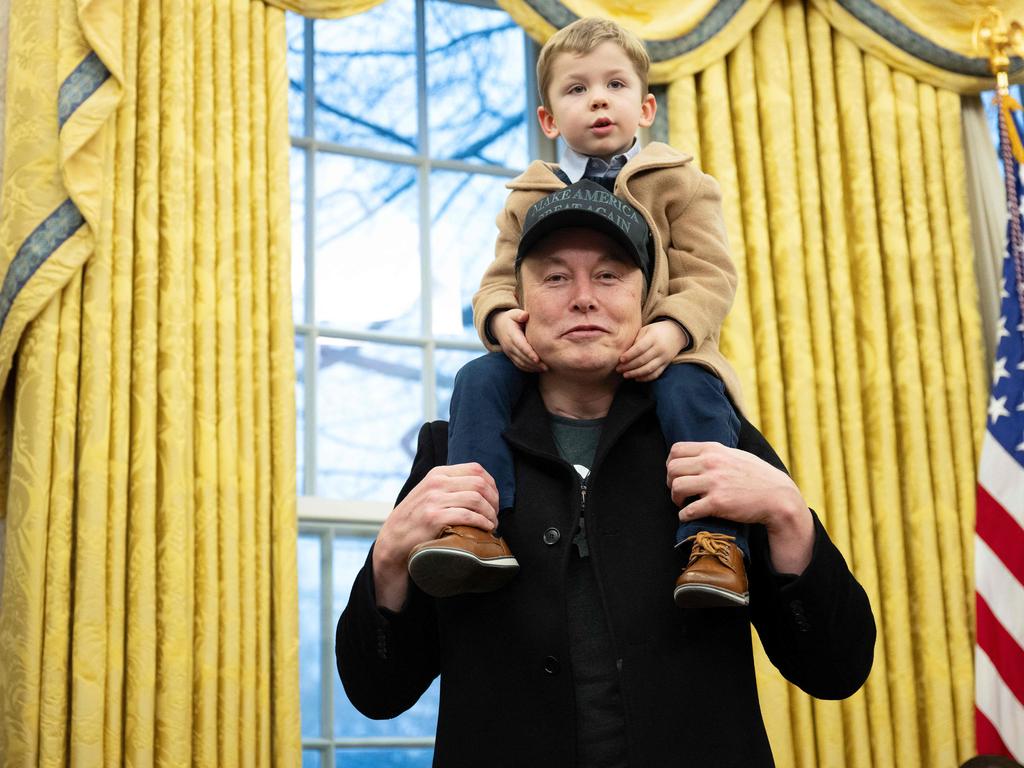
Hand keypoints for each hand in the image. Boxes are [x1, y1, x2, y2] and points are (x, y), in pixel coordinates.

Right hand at [373, 463, 499, 608]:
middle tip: (495, 514)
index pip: (476, 469)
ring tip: (492, 523)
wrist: (394, 539)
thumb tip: (483, 486)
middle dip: (494, 500)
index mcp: (438, 473)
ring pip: (477, 499)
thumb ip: (450, 485)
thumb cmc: (416, 518)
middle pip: (480, 484)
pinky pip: (468, 516)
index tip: (494, 500)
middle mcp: (436, 483)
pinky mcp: (434, 518)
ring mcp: (434, 500)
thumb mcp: (430, 492)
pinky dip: (482, 522)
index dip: (492, 485)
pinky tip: (485, 529)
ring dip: (490, 513)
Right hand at [492, 309, 546, 372]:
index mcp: (511, 335)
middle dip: (534, 363)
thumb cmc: (511, 319)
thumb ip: (519, 315)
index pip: (521, 345)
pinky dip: (528, 369)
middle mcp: (509, 345)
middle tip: (546, 367)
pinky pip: (519, 365)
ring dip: (532, 367)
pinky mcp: (511, 356)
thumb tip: (525, 316)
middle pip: (522, 357)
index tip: (537, 359)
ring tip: (545, 369)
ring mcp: (509, 352)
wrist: (498, 326)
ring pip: (520, 363)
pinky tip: (538, 369)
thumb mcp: (514, 314)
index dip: (529, 353)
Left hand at [617, 321, 687, 381]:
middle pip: (643, 360)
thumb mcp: (646, 330)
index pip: (640, 348)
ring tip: (625, 375)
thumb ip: (636, 340)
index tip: (620, 359)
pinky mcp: (666, 364)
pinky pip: (656, 374)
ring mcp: (664, 358)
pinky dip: (645, 378)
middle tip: (618, 369)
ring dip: (635, 373)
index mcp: (653, 337)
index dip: (629, 355)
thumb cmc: (655, 331)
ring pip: (649, 369)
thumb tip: (623, 353)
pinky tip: (636, 378)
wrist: (676, 333)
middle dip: (629, 366)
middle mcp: (659, 348)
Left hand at [666, 441, 813, 573]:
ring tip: (683, 503)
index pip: (676, 450)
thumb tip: (696, 456)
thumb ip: (715, 453)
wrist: (778, 496)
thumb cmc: (757, 476)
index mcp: (713, 449)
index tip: (676, 475)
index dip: (671, 464)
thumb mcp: (735, 455)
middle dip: (670, 482)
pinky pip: (688, 510)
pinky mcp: (718, 503)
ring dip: (675, 498)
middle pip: (672, 469)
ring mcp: (714, 483)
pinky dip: (684, 515)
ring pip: (676, 487)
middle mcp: (711, 463)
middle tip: (678, 492)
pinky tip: (689, 516)